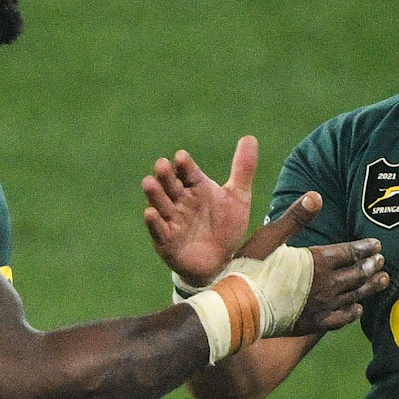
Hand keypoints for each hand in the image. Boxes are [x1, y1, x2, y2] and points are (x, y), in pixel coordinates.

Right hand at [142, 136, 257, 286]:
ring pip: (160, 204)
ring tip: (149, 182)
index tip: (182, 157)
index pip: (188, 172)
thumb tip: (250, 137)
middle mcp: (180, 200)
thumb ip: (243, 169)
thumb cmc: (225, 226)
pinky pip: (158, 230)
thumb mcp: (238, 197)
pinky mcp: (166, 240)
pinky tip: (150, 213)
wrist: (221, 261)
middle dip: (165, 175)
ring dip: (154, 194)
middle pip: (170, 184)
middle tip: (162, 164)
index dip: (185, 165)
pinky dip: (154, 222)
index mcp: (195, 187)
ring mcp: (171, 220)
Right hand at [248, 192, 387, 335]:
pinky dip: (352, 313)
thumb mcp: (271, 236)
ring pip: (354, 296)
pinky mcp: (313, 324)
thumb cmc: (250, 269)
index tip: (377, 245)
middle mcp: (325, 285)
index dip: (365, 248)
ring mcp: (321, 307)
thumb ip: (296, 217)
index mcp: (317, 261)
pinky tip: (358, 309)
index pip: (349, 253)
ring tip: (383, 281)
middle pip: (357, 274)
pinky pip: (341, 319)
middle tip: (383, 261)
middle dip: (372, 266)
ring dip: (370, 287)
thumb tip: (316, 195)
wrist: (238, 308)